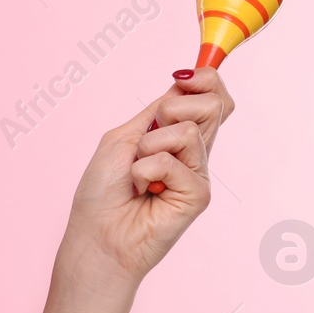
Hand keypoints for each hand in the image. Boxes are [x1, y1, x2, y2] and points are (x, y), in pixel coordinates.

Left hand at [57, 68, 234, 295]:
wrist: (97, 234)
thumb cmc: (103, 189)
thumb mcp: (125, 135)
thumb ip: (157, 110)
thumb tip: (185, 80)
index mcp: (177, 134)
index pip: (212, 96)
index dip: (206, 79)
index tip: (184, 78)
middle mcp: (194, 151)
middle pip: (215, 105)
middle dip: (175, 108)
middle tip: (146, 139)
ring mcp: (198, 173)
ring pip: (188, 131)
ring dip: (148, 146)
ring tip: (137, 173)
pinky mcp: (198, 194)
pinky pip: (173, 161)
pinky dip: (145, 171)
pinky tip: (143, 191)